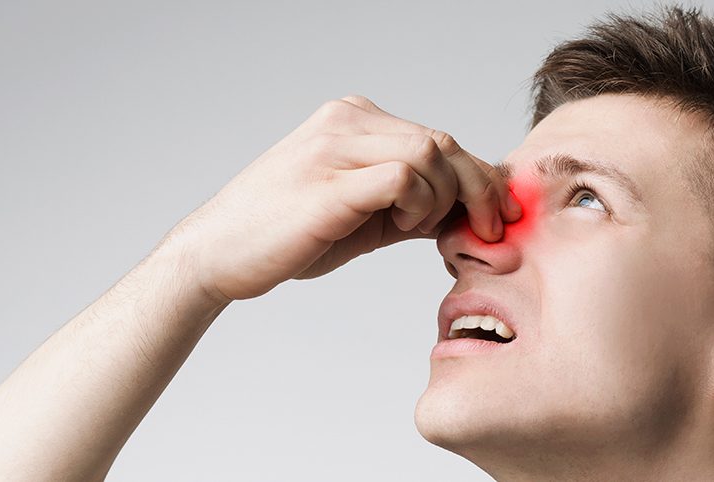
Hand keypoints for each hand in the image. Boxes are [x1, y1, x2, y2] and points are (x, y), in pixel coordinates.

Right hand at [163, 95, 521, 301]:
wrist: (217, 254)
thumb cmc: (288, 235)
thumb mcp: (361, 213)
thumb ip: (409, 202)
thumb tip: (467, 211)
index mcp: (352, 120)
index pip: (437, 138)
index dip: (478, 176)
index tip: (496, 213)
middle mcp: (346, 120)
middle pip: (443, 141)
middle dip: (479, 188)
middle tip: (489, 228)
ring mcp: (336, 145)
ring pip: (431, 153)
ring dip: (443, 199)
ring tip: (416, 229)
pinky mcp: (330, 180)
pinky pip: (404, 176)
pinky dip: (420, 204)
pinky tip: (403, 227)